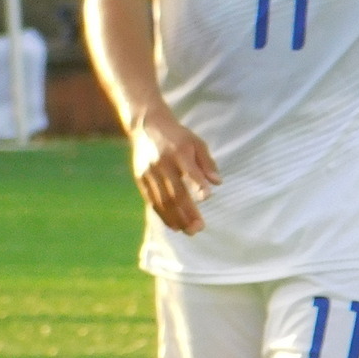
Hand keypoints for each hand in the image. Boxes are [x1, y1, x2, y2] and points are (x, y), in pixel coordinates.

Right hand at [130, 109, 219, 233]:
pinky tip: (173, 225)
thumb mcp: (196, 142)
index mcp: (178, 152)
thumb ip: (207, 162)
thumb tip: (217, 183)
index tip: (207, 198)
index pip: (189, 170)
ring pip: (163, 200)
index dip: (197, 184)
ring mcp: (149, 172)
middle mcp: (162, 164)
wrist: (146, 126)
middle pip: (175, 192)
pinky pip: (152, 200)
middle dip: (187, 212)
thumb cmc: (177, 136)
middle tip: (199, 228)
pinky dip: (163, 215)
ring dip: (175, 218)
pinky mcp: (141, 179)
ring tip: (188, 231)